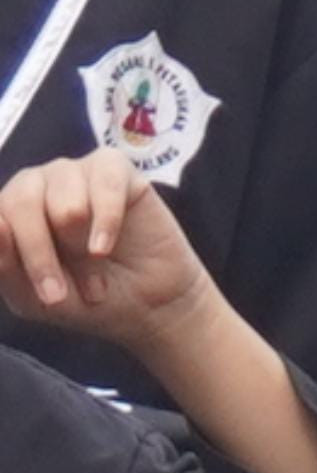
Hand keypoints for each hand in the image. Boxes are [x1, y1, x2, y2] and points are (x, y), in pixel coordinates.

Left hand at [0, 147, 209, 357]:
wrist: (146, 303)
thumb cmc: (83, 298)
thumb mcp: (32, 298)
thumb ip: (5, 265)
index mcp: (11, 211)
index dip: (17, 252)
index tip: (44, 292)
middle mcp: (39, 184)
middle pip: (23, 202)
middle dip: (44, 254)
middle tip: (63, 291)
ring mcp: (78, 172)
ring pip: (67, 203)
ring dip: (82, 246)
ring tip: (95, 265)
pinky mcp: (117, 169)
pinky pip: (106, 184)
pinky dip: (108, 223)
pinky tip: (106, 247)